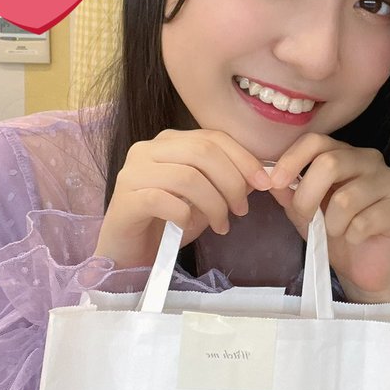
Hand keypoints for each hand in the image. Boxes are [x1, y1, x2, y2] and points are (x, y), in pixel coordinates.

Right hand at [94, 129, 270, 269]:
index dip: (244, 159)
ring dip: (214, 204)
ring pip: (187, 176)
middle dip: (232, 182)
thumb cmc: (169, 221)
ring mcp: (133, 172)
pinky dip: (185, 214)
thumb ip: (227, 181)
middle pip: (203, 152)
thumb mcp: (205, 198)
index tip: (264, 184)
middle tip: (241, 210)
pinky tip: (188, 226)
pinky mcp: (125, 198)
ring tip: (221, 225)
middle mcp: (147, 149)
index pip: (213, 137)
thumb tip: (260, 175)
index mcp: (170, 141)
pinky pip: (164, 200)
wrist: (130, 251)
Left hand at [268, 134, 389, 305]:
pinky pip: (364, 222)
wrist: (365, 267)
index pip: (317, 141)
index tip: (274, 182)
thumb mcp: (304, 212)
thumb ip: (288, 193)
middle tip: (305, 217)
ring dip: (332, 224)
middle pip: (330, 163)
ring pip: (346, 198)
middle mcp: (371, 160)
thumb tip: (268, 177)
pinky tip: (357, 239)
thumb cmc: (336, 233)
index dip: (292, 159)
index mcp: (346, 154)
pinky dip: (351, 236)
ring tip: (338, 231)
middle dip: (307, 196)